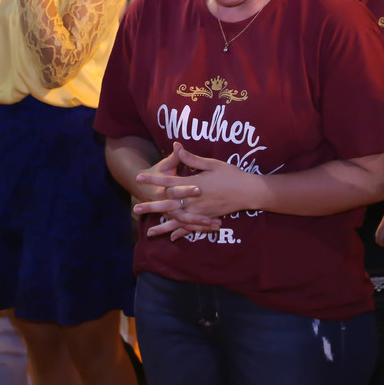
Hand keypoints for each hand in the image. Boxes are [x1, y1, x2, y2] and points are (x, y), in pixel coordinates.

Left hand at [135, 142, 253, 238]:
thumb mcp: (212, 163)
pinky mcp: (206, 218)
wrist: (248, 192)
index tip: (139, 178)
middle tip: (136, 209)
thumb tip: (177, 147)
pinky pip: (191, 227)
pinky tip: (171, 238)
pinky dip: (181, 233)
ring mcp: (200, 212)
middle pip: (168, 204)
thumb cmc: (231, 174)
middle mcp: (194, 200)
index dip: (153, 179)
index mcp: (194, 184)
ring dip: (162, 226)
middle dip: (151, 207)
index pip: (168, 181)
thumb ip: (192, 158)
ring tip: (149, 233)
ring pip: (177, 220)